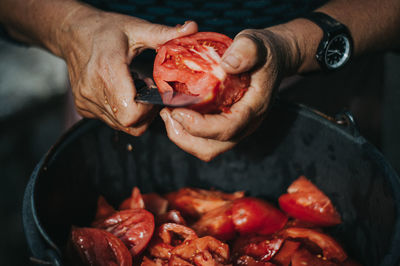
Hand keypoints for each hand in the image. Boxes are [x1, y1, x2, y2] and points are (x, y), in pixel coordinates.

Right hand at [58, 7, 197, 134]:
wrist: (71, 32)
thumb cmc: (104, 30)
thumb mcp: (136, 28)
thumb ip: (164, 34)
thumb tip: (192, 28)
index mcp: (108, 71)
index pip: (131, 114)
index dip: (149, 111)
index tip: (154, 94)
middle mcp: (93, 90)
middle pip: (129, 125)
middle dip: (146, 114)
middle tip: (148, 92)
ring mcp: (86, 101)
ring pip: (120, 126)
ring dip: (134, 113)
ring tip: (135, 88)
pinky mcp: (83, 107)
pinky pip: (110, 120)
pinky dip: (121, 112)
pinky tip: (123, 92)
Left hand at [160, 27, 300, 160]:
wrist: (273, 59)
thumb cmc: (264, 51)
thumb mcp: (257, 43)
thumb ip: (246, 50)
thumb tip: (226, 65)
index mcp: (253, 109)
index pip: (226, 129)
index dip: (199, 126)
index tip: (177, 110)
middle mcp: (245, 125)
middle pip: (212, 147)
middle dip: (184, 135)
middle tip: (166, 112)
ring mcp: (235, 128)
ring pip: (205, 148)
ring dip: (182, 135)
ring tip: (166, 113)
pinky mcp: (225, 125)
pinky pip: (204, 140)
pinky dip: (185, 131)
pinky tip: (174, 111)